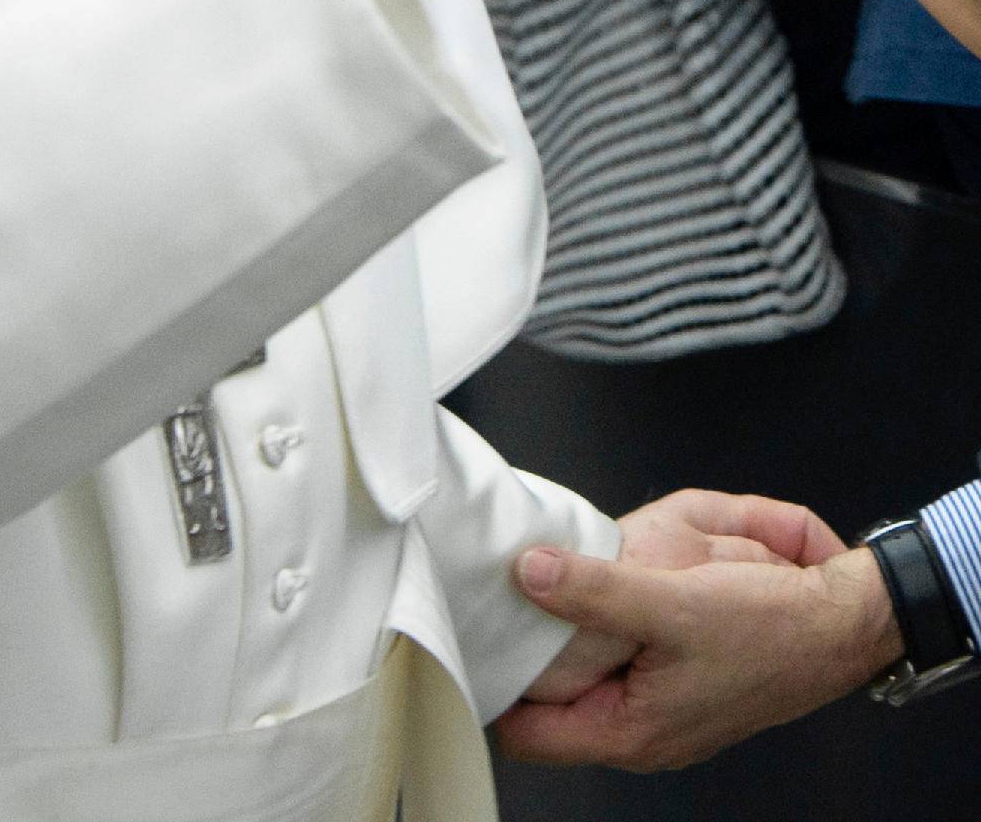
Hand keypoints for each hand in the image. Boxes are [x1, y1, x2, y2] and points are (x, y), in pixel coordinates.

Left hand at [523, 488, 825, 704]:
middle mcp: (640, 726)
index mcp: (632, 732)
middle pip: (549, 698)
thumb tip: (528, 572)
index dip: (493, 688)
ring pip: (583, 666)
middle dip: (527, 648)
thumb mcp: (672, 604)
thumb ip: (595, 591)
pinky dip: (605, 611)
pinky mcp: (672, 668)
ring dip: (566, 626)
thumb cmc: (771, 630)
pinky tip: (599, 577)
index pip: (529, 733)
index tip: (466, 637)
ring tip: (539, 580)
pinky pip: (619, 640)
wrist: (839, 623)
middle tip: (493, 597)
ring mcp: (656, 700)